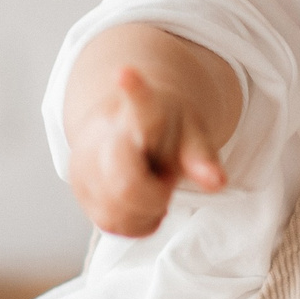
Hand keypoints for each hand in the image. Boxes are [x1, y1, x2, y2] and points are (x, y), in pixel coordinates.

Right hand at [71, 65, 228, 236]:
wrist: (123, 125)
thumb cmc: (165, 130)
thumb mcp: (190, 134)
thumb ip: (203, 157)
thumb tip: (217, 182)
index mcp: (137, 113)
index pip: (138, 104)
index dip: (134, 89)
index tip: (125, 72)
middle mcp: (102, 138)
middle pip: (127, 186)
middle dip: (156, 194)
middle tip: (164, 177)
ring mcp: (85, 167)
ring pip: (121, 214)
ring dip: (147, 208)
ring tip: (150, 181)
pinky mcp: (81, 193)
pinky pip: (117, 226)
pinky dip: (136, 219)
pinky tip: (139, 197)